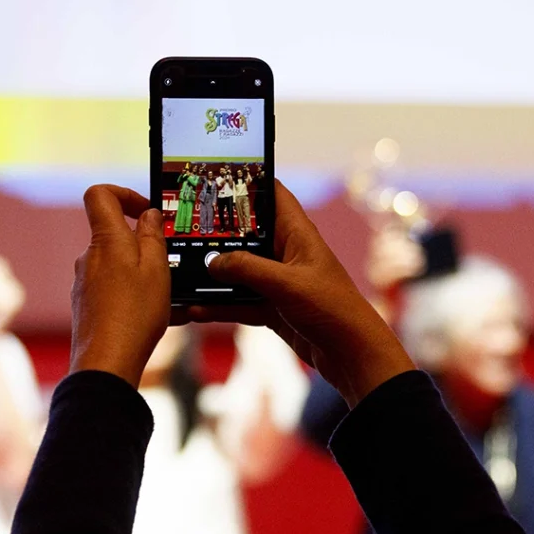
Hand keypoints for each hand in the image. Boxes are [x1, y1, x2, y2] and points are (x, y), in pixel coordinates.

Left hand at [69, 185, 170, 388]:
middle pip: (115, 236)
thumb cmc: (133, 317)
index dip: (124, 194)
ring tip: (168, 300)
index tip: (146, 211)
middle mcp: (89, 259)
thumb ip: (153, 237)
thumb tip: (148, 215)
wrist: (106, 364)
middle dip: (144, 245)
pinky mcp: (86, 307)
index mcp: (106, 241)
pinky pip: (114, 292)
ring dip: (142, 276)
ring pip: (118, 268)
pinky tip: (155, 318)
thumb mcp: (157, 270)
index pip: (99, 195)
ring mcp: (85, 284)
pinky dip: (134, 297)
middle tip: (168, 266)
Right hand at [182, 180, 414, 406]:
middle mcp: (287, 254)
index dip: (247, 182)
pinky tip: (196, 309)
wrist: (351, 354)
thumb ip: (248, 270)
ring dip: (214, 276)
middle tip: (184, 231)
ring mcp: (279, 282)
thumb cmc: (332, 309)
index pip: (272, 194)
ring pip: (239, 272)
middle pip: (247, 235)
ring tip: (183, 274)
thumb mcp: (286, 285)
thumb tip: (212, 262)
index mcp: (297, 235)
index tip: (215, 179)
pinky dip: (220, 306)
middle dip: (218, 235)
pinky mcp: (273, 308)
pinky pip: (240, 302)